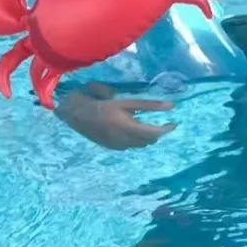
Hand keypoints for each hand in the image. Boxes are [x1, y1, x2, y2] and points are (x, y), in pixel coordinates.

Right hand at [55, 83, 175, 149]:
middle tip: (163, 123)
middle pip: (150, 140)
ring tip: (149, 126)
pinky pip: (130, 146)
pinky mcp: (111, 147)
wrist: (71, 114)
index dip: (167, 128)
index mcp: (126, 124)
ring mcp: (117, 144)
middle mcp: (123, 137)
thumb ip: (145, 104)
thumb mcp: (121, 99)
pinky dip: (136, 140)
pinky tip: (132, 131)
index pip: (154, 131)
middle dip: (158, 132)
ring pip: (141, 144)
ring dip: (148, 137)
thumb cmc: (94, 100)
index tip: (175, 123)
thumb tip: (169, 106)